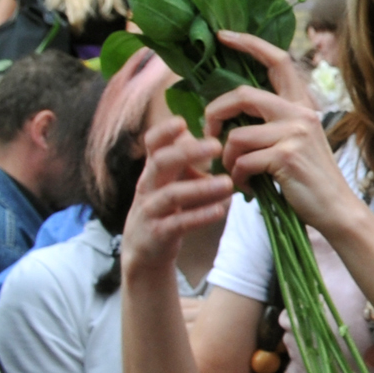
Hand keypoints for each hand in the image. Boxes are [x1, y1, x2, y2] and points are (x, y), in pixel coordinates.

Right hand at [123, 116, 234, 279]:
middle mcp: (148, 186)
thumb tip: (210, 136)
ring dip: (200, 187)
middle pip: (160, 163)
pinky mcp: (157, 234)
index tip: (183, 121)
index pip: (151, 144)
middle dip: (186, 152)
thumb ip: (188, 163)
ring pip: (171, 195)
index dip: (163, 132)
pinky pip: (178, 223)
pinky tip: (221, 210)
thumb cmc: (167, 209)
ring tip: (227, 183)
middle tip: (216, 145)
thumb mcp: (173, 182)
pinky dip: (199, 216)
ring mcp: (150, 210)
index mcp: (153, 171)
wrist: (146, 251)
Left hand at [200, 32, 368, 237]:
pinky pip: (242, 161)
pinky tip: (246, 187)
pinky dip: (237, 177)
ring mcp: (294, 134)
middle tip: (208, 134)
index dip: (249, 44)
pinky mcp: (286, 157)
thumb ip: (271, 122)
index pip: (277, 61)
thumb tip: (230, 114)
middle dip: (215, 114)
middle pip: (242, 95)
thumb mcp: (296, 141)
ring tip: (234, 172)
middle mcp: (300, 113)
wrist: (336, 209)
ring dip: (225, 158)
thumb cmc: (309, 178)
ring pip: (236, 135)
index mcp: (301, 105)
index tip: (223, 35)